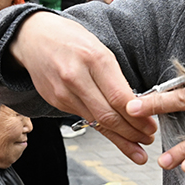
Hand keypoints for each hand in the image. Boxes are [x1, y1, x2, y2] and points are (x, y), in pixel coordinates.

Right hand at [9, 13, 156, 162]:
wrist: (32, 37)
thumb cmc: (70, 39)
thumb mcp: (98, 48)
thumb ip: (114, 76)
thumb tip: (135, 104)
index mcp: (93, 59)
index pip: (120, 98)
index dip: (138, 117)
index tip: (151, 125)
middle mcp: (76, 77)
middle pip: (108, 116)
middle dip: (131, 132)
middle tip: (147, 138)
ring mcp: (63, 92)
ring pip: (96, 122)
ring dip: (119, 137)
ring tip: (136, 146)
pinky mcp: (56, 101)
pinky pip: (83, 118)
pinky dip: (101, 128)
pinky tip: (114, 134)